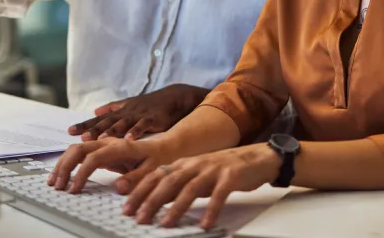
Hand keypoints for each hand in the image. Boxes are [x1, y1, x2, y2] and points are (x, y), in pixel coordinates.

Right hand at [47, 136, 170, 195]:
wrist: (168, 146)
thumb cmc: (161, 158)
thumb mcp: (154, 171)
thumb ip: (136, 178)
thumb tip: (119, 187)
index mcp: (121, 147)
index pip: (93, 158)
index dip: (81, 174)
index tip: (73, 190)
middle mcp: (111, 142)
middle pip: (80, 148)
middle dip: (65, 166)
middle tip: (57, 185)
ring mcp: (107, 145)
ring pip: (79, 149)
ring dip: (64, 163)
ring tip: (54, 180)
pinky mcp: (105, 150)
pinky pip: (83, 153)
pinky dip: (69, 161)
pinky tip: (62, 170)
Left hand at [69, 84, 208, 140]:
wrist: (174, 97)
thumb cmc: (150, 104)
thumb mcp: (130, 104)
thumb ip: (112, 108)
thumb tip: (95, 111)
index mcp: (121, 112)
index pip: (99, 120)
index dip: (85, 125)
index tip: (69, 131)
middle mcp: (127, 113)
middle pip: (108, 121)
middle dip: (94, 129)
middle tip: (81, 137)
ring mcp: (140, 115)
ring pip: (124, 123)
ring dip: (112, 131)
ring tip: (101, 138)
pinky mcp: (153, 119)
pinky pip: (144, 125)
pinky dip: (136, 131)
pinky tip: (130, 138)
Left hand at [123, 144, 280, 229]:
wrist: (256, 157)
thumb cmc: (225, 168)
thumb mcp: (198, 174)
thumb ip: (179, 184)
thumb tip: (156, 200)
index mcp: (186, 163)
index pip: (157, 175)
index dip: (141, 190)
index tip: (127, 207)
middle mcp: (196, 164)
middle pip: (169, 181)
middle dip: (152, 200)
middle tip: (139, 218)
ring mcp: (213, 169)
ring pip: (191, 187)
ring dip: (177, 207)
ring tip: (166, 224)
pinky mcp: (231, 176)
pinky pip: (219, 194)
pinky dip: (211, 210)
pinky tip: (205, 224)